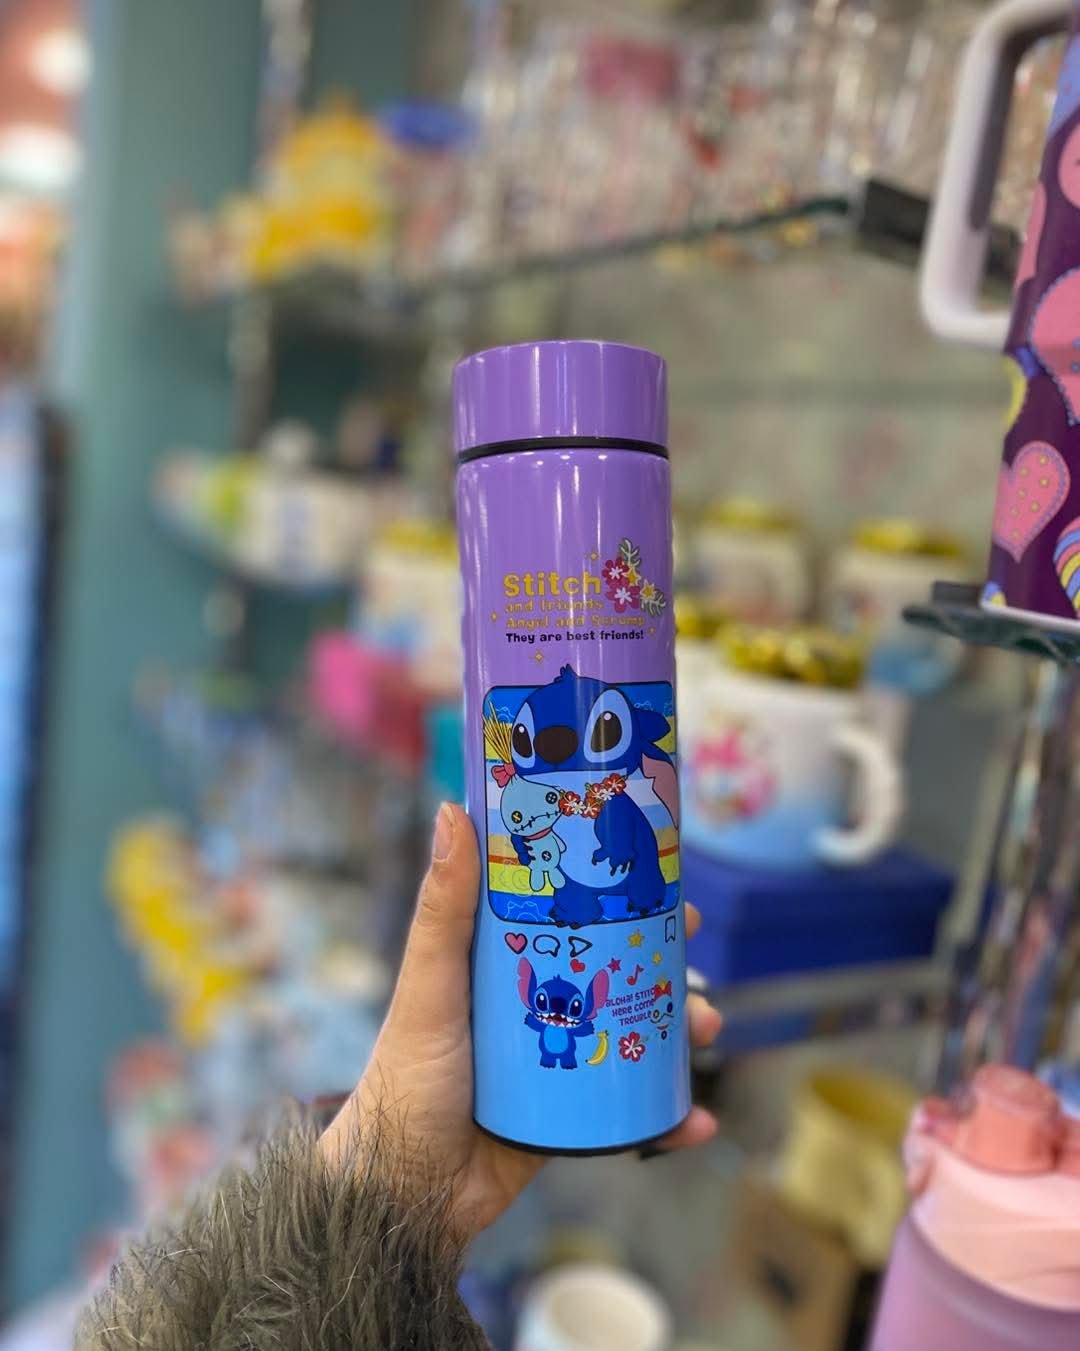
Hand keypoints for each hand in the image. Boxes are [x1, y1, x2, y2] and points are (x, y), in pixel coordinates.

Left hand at [320, 803, 721, 1237]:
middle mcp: (535, 1005)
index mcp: (503, 965)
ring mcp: (558, 1061)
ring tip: (704, 1028)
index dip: (617, 893)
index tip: (662, 875)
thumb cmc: (405, 1080)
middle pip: (614, 969)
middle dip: (661, 961)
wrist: (405, 1194)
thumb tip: (452, 810)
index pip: (568, 914)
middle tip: (693, 949)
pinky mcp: (572, 1118)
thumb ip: (443, 908)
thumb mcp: (430, 987)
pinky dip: (669, 1117)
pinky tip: (698, 1119)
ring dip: (679, 1032)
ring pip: (634, 1034)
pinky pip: (632, 1113)